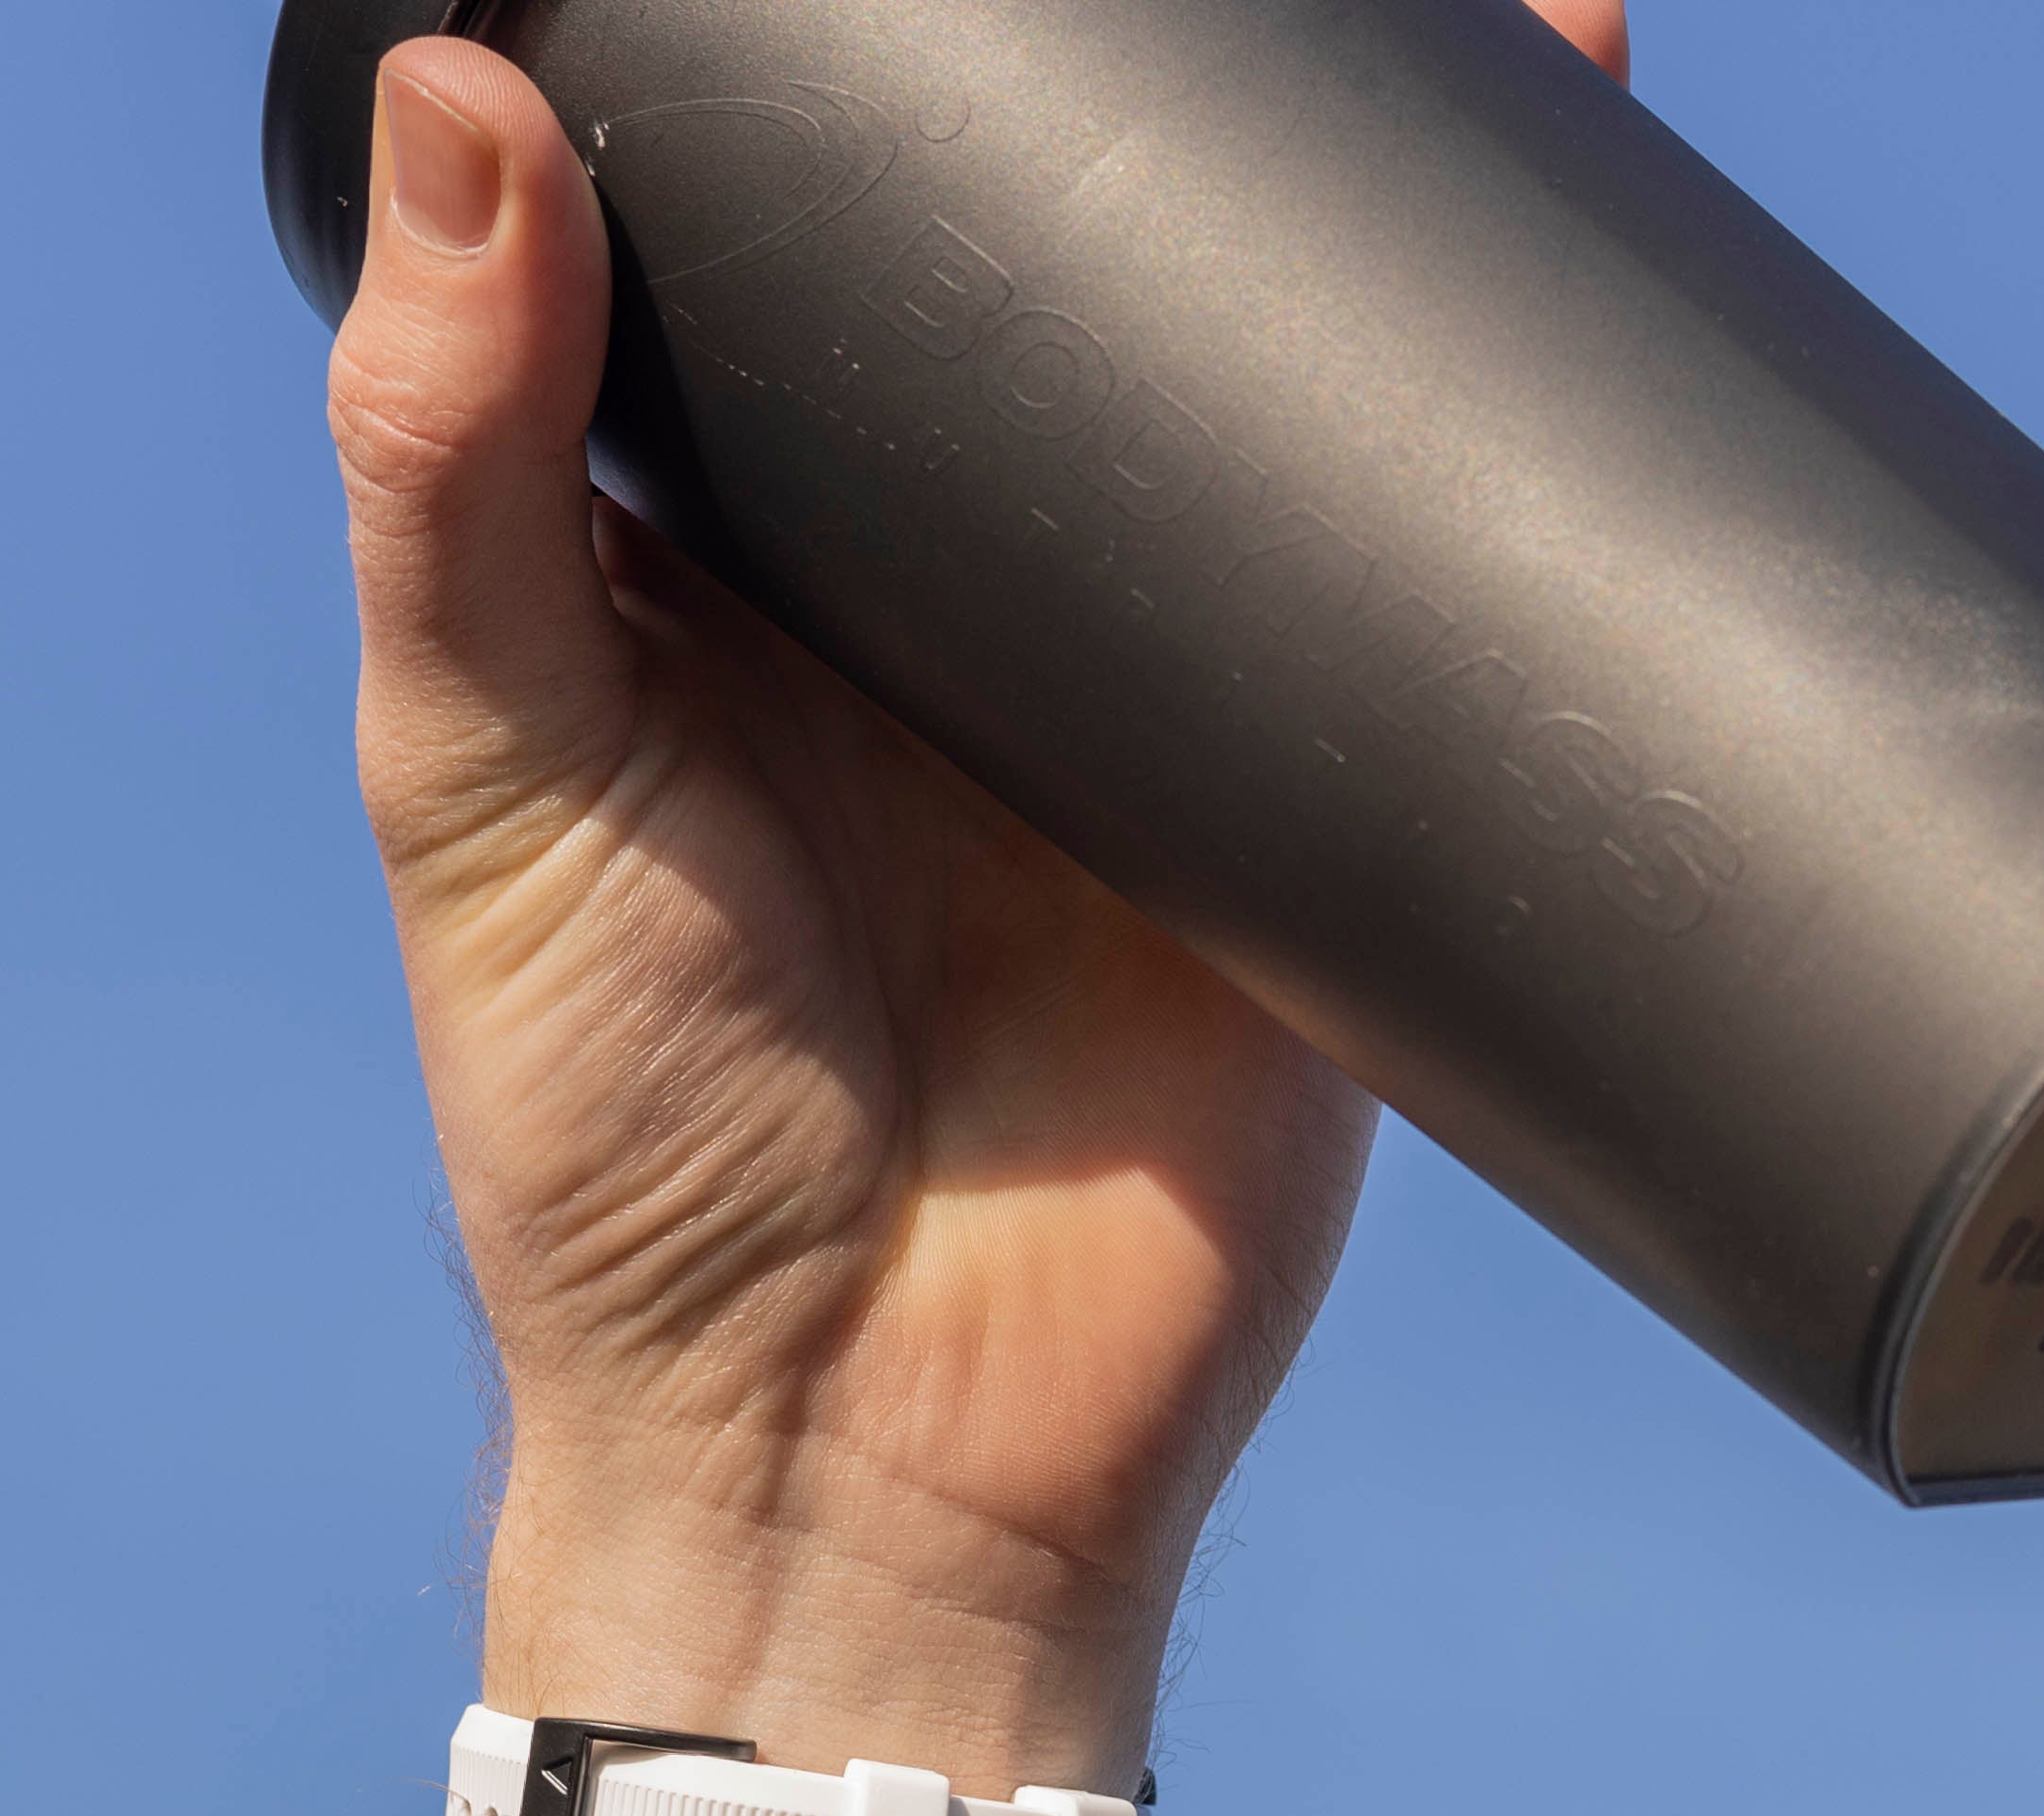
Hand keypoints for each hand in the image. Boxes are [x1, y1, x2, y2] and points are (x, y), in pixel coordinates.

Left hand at [328, 2, 1630, 1815]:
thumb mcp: (485, 778)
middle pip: (1063, 313)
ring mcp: (1147, 715)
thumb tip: (465, 103)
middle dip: (1165, 126)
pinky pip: (1414, 621)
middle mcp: (947, 621)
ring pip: (1263, 422)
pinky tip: (1579, 282)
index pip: (802, 263)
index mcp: (739, 569)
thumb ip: (464, 477)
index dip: (857, 83)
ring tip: (1478, 20)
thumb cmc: (619, 1150)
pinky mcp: (1315, 833)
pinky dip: (1502, 465)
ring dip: (1366, 238)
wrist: (860, 1444)